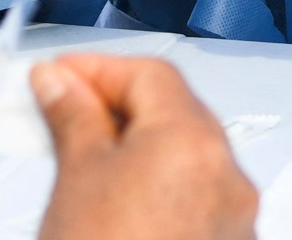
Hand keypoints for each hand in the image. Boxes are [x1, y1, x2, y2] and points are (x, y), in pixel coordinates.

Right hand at [32, 54, 257, 239]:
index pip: (149, 73)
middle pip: (176, 112)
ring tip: (84, 156)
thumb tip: (62, 84)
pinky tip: (115, 199)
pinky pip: (192, 199)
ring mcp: (234, 222)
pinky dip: (156, 187)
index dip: (97, 69)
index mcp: (194, 144)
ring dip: (138, 146)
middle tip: (65, 108)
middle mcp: (228, 180)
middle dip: (119, 104)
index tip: (58, 76)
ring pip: (187, 157)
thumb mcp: (74, 178)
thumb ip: (73, 116)